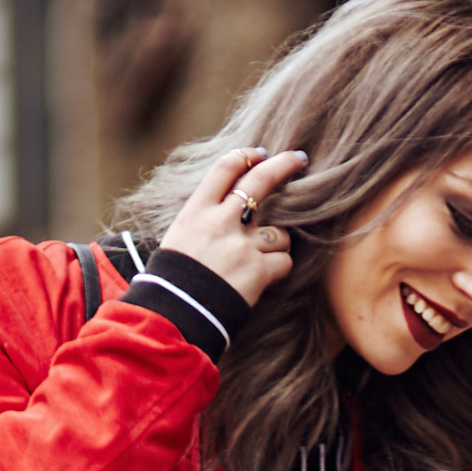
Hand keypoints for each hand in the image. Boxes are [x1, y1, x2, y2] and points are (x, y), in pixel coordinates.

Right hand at [159, 145, 307, 307]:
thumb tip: (227, 209)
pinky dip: (279, 270)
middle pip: (260, 181)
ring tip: (261, 259)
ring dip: (277, 245)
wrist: (174, 316)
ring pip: (280, 233)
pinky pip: (283, 262)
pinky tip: (264, 280)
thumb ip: (204, 221)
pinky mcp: (257, 271)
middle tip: (299, 159)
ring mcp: (241, 245)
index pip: (226, 168)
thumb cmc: (172, 283)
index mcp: (197, 211)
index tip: (260, 154)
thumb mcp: (179, 240)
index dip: (247, 156)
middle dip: (284, 165)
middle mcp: (221, 222)